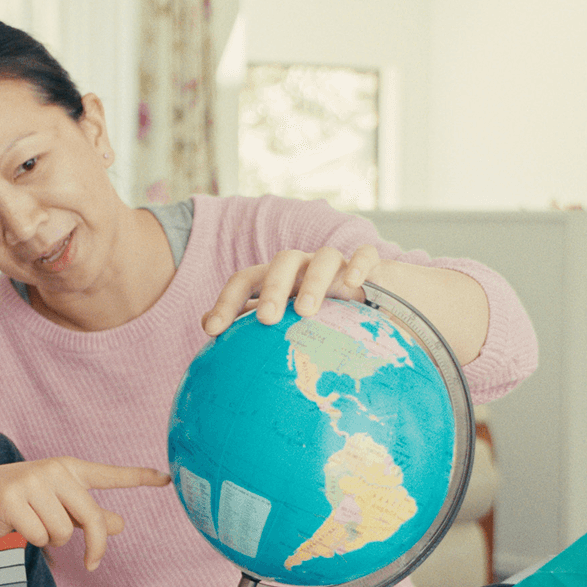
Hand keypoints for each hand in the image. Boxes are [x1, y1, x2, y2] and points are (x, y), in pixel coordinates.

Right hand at [0, 458, 169, 570]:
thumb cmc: (27, 502)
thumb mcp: (61, 506)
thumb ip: (90, 515)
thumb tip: (120, 524)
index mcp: (71, 469)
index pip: (110, 474)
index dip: (140, 477)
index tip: (167, 479)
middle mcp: (54, 470)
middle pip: (91, 517)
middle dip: (94, 546)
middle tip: (92, 564)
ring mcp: (31, 481)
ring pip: (63, 531)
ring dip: (53, 540)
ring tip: (38, 526)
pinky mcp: (11, 497)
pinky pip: (38, 535)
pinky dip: (34, 541)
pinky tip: (21, 525)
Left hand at [202, 245, 382, 335]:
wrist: (378, 305)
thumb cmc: (322, 317)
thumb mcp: (286, 322)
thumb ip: (249, 324)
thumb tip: (208, 330)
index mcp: (278, 280)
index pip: (246, 281)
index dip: (226, 302)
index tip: (212, 330)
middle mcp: (305, 267)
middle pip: (282, 263)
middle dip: (272, 289)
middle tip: (267, 319)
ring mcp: (338, 265)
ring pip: (324, 258)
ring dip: (312, 282)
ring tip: (306, 311)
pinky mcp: (372, 267)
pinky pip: (366, 256)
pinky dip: (359, 265)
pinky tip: (354, 285)